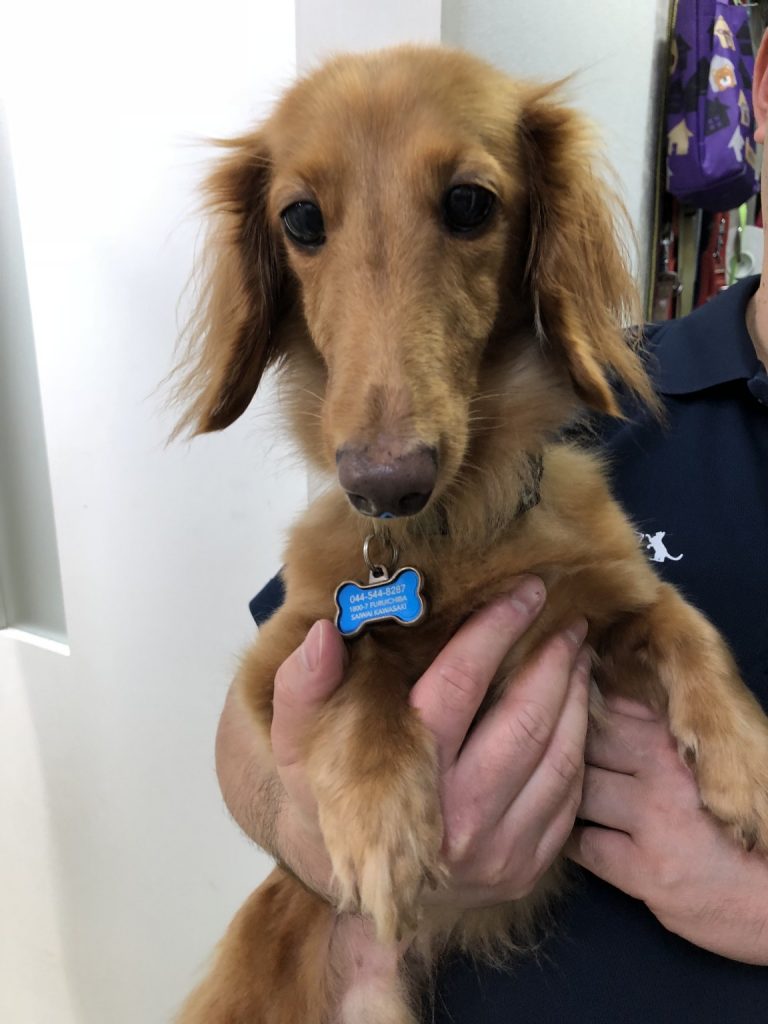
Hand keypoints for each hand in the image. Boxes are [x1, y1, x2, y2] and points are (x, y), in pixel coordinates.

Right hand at [226, 575, 590, 907]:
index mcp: (404, 782)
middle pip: (524, 722)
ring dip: (575, 696)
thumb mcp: (298, 748)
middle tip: (568, 617)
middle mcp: (459, 822)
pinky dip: (578, 744)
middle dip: (551, 660)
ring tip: (577, 652)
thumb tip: (324, 634)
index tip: (523, 591)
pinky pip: (568, 797)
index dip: (494, 631)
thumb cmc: (331, 798)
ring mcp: (499, 851)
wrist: (355, 890)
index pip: (458, 687)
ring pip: (558, 757)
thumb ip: (302, 690)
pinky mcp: (526, 868)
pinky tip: (577, 709)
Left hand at [567, 696, 767, 964]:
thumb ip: (653, 727)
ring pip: (578, 791)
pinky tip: (566, 838)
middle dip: (560, 752)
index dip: (572, 712)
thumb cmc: (735, 820)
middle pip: (584, 744)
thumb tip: (600, 696)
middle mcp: (663, 769)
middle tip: (542, 763)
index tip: (555, 719)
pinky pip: (582, 845)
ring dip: (563, 796)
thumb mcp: (701, 757)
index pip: (606, 707)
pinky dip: (569, 840)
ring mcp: (653, 820)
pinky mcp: (645, 870)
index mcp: (677, 734)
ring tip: (550, 800)